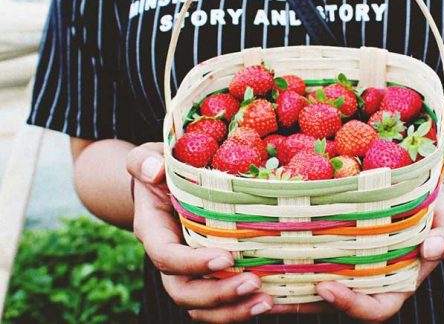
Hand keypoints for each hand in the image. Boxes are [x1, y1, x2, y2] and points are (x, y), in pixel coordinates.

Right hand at [127, 143, 273, 322]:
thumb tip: (155, 170)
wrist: (164, 185)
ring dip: (234, 310)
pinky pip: (223, 302)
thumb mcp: (148, 157)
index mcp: (154, 231)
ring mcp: (189, 271)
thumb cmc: (161, 168)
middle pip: (184, 292)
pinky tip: (278, 301)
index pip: (165, 256)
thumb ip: (143, 161)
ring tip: (268, 301)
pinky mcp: (210, 275)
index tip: (225, 258)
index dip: (192, 263)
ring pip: (202, 307)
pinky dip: (247, 306)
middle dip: (218, 295)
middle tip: (254, 284)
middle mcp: (170, 259)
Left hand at [269, 189, 443, 321]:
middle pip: (333, 304)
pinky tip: (263, 257)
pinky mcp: (336, 251)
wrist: (426, 200)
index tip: (326, 287)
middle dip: (301, 304)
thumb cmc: (439, 215)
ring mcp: (350, 269)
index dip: (350, 305)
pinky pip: (311, 264)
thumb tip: (433, 250)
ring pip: (315, 289)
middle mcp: (369, 283)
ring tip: (253, 282)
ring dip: (286, 290)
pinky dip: (289, 266)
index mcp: (397, 285)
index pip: (375, 310)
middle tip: (268, 294)